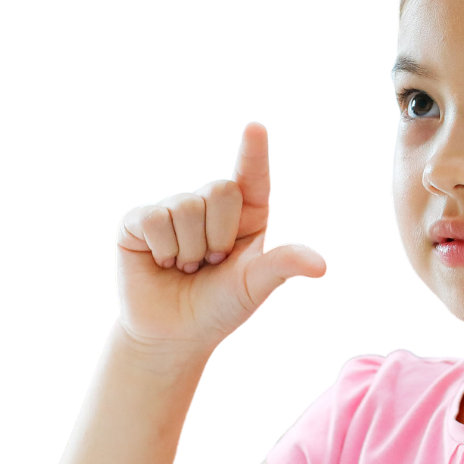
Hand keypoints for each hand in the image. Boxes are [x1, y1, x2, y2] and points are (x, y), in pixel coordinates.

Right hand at [114, 121, 327, 354]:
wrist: (175, 334)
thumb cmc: (221, 306)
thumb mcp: (256, 285)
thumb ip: (284, 265)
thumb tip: (322, 266)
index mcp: (247, 213)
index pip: (253, 175)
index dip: (253, 152)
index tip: (255, 129)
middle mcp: (212, 204)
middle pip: (220, 191)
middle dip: (218, 236)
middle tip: (211, 263)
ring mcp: (175, 208)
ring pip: (187, 206)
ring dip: (190, 250)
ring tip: (187, 266)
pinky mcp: (140, 219)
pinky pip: (156, 218)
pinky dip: (164, 248)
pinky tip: (163, 262)